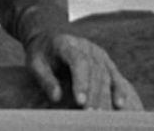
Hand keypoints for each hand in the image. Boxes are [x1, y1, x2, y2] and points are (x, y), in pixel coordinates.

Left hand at [25, 32, 141, 109]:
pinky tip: (118, 105)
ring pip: (106, 75)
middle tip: (90, 114)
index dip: (81, 82)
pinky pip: (115, 76)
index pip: (78, 62)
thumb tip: (56, 98)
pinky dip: (118, 90)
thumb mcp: (35, 64)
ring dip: (105, 96)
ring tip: (101, 115)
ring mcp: (98, 52)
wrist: (50, 39)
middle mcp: (85, 46)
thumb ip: (45, 80)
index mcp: (65, 43)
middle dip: (94, 95)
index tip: (80, 102)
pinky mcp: (105, 60)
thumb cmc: (40, 55)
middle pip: (95, 71)